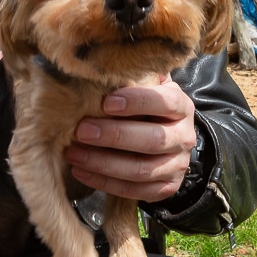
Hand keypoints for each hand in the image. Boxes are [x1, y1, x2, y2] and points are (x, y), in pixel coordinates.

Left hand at [66, 77, 195, 202]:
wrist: (169, 138)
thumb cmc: (146, 107)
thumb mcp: (148, 87)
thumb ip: (132, 77)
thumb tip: (97, 65)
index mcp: (180, 107)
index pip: (165, 102)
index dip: (137, 102)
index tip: (107, 102)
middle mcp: (184, 137)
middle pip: (153, 140)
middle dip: (114, 136)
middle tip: (81, 130)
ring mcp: (177, 165)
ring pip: (141, 170)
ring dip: (103, 163)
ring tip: (73, 153)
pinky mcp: (166, 188)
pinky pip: (135, 191)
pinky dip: (105, 182)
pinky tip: (81, 171)